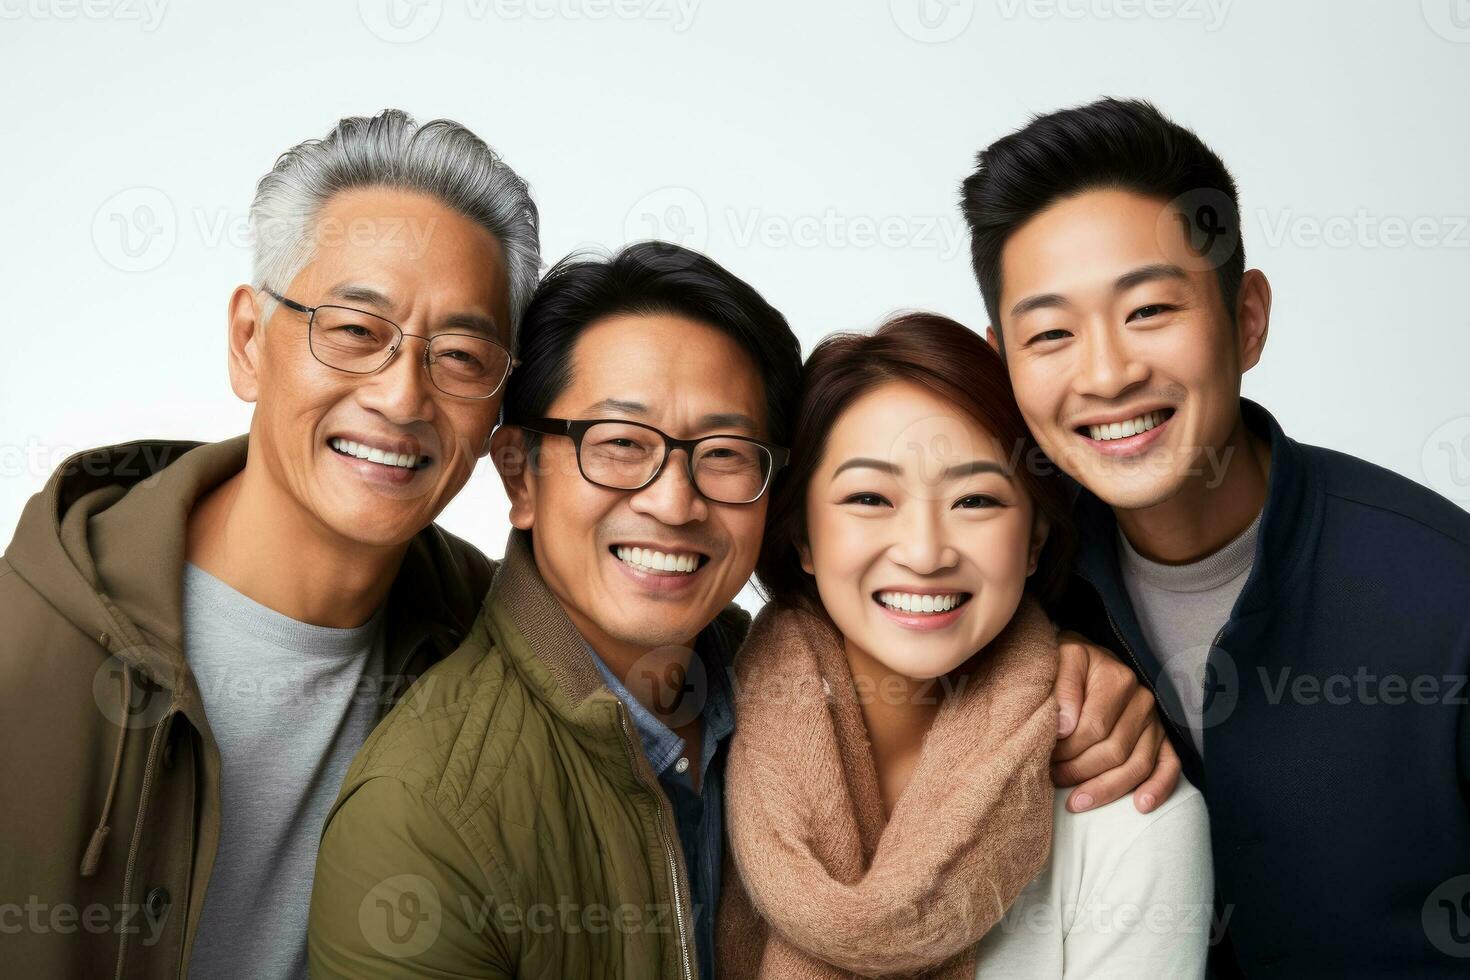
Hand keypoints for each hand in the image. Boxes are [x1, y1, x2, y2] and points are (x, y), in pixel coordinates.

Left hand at [1050, 630, 1180, 813]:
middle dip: (1079, 771)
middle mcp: (1143, 700)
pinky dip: (1158, 788)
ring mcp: (1155, 721)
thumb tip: (1064, 728)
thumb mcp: (1060, 660)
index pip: (1094, 728)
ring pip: (1137, 765)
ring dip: (1106, 789)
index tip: (1045, 757)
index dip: (1067, 749)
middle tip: (1053, 778)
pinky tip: (1140, 806)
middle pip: (1114, 751)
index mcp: (1118, 679)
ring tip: (1077, 802)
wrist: (1087, 659)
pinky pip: (1169, 766)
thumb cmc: (1068, 662)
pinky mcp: (1162, 737)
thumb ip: (1063, 688)